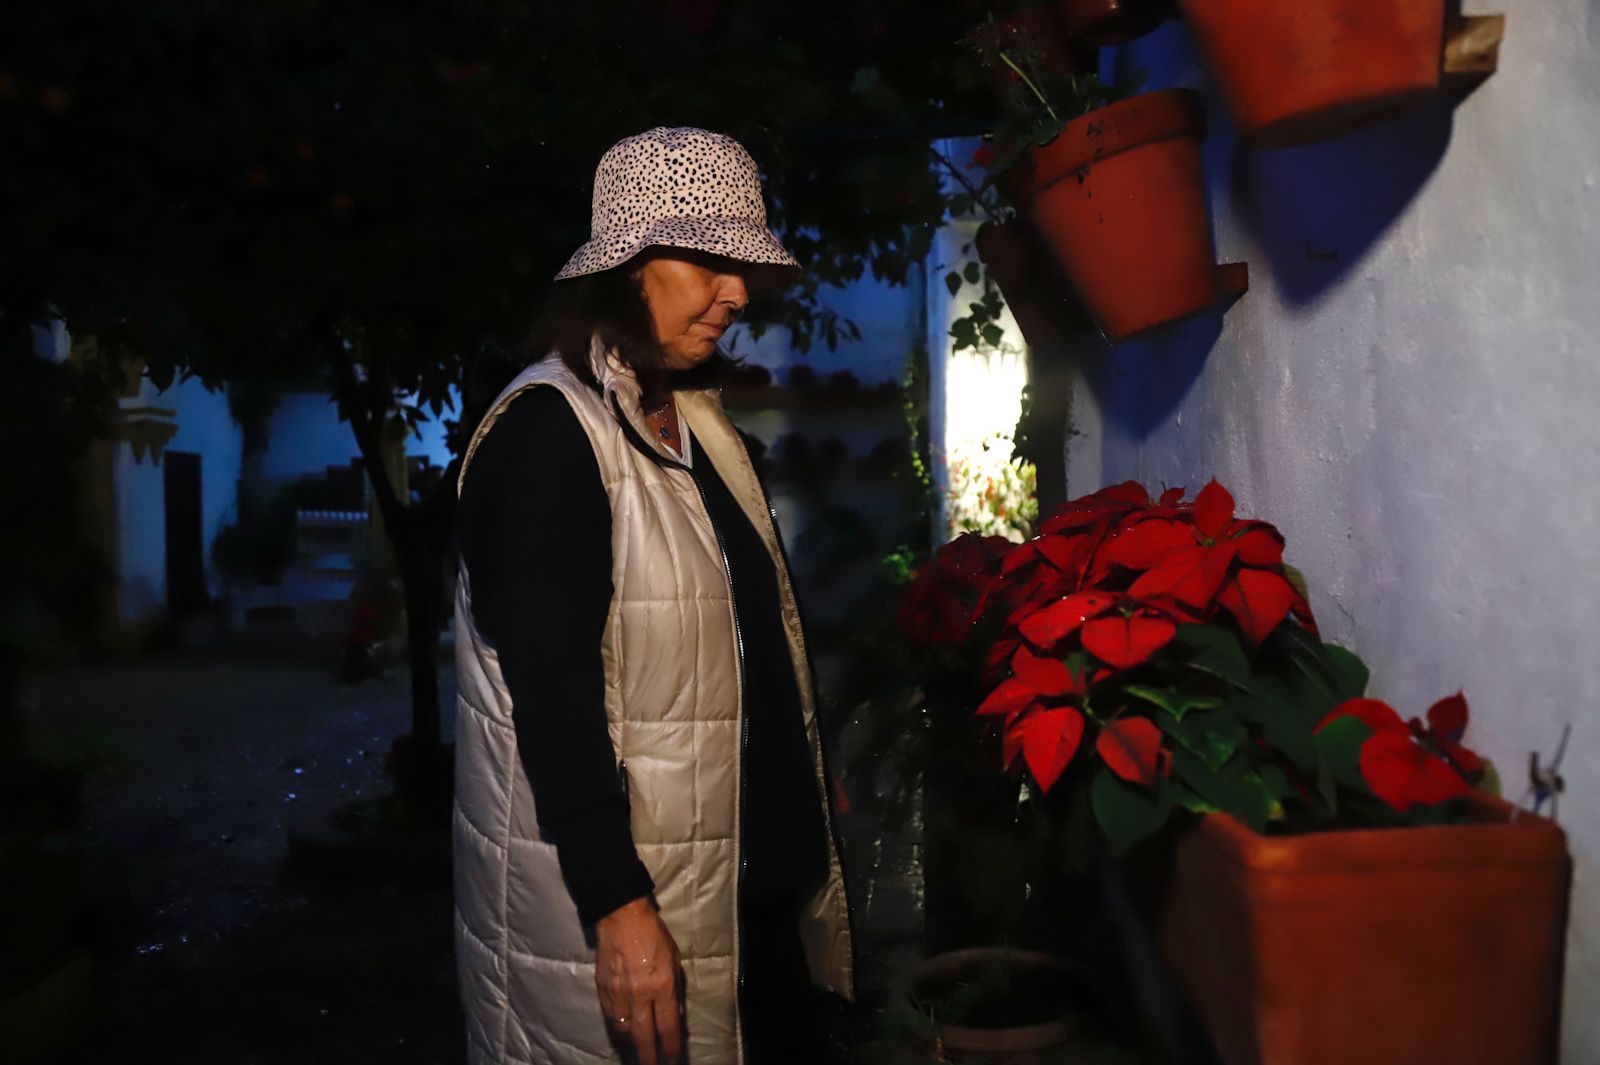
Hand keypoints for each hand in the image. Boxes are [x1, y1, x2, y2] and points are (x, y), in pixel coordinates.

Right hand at [595, 896, 683, 1064]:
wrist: (621, 916)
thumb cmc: (653, 935)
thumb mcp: (674, 959)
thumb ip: (674, 988)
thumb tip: (674, 1014)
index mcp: (661, 985)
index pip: (668, 1026)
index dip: (671, 1047)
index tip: (673, 1059)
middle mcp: (639, 994)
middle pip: (643, 1037)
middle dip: (649, 1057)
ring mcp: (618, 994)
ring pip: (623, 1031)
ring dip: (632, 1043)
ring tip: (638, 1050)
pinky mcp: (602, 990)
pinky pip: (610, 1017)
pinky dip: (617, 1027)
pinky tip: (622, 1029)